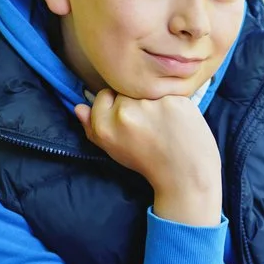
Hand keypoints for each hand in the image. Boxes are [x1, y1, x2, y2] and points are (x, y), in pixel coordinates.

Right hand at [75, 90, 220, 224]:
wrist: (185, 174)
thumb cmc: (149, 162)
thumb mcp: (114, 150)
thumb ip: (93, 129)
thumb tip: (78, 108)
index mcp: (105, 127)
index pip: (103, 95)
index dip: (116, 105)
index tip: (129, 118)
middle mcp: (124, 113)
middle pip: (125, 91)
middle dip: (135, 102)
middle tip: (149, 123)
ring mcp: (150, 104)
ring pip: (147, 89)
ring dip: (154, 100)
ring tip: (164, 123)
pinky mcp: (173, 100)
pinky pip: (169, 92)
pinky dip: (174, 103)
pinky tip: (178, 120)